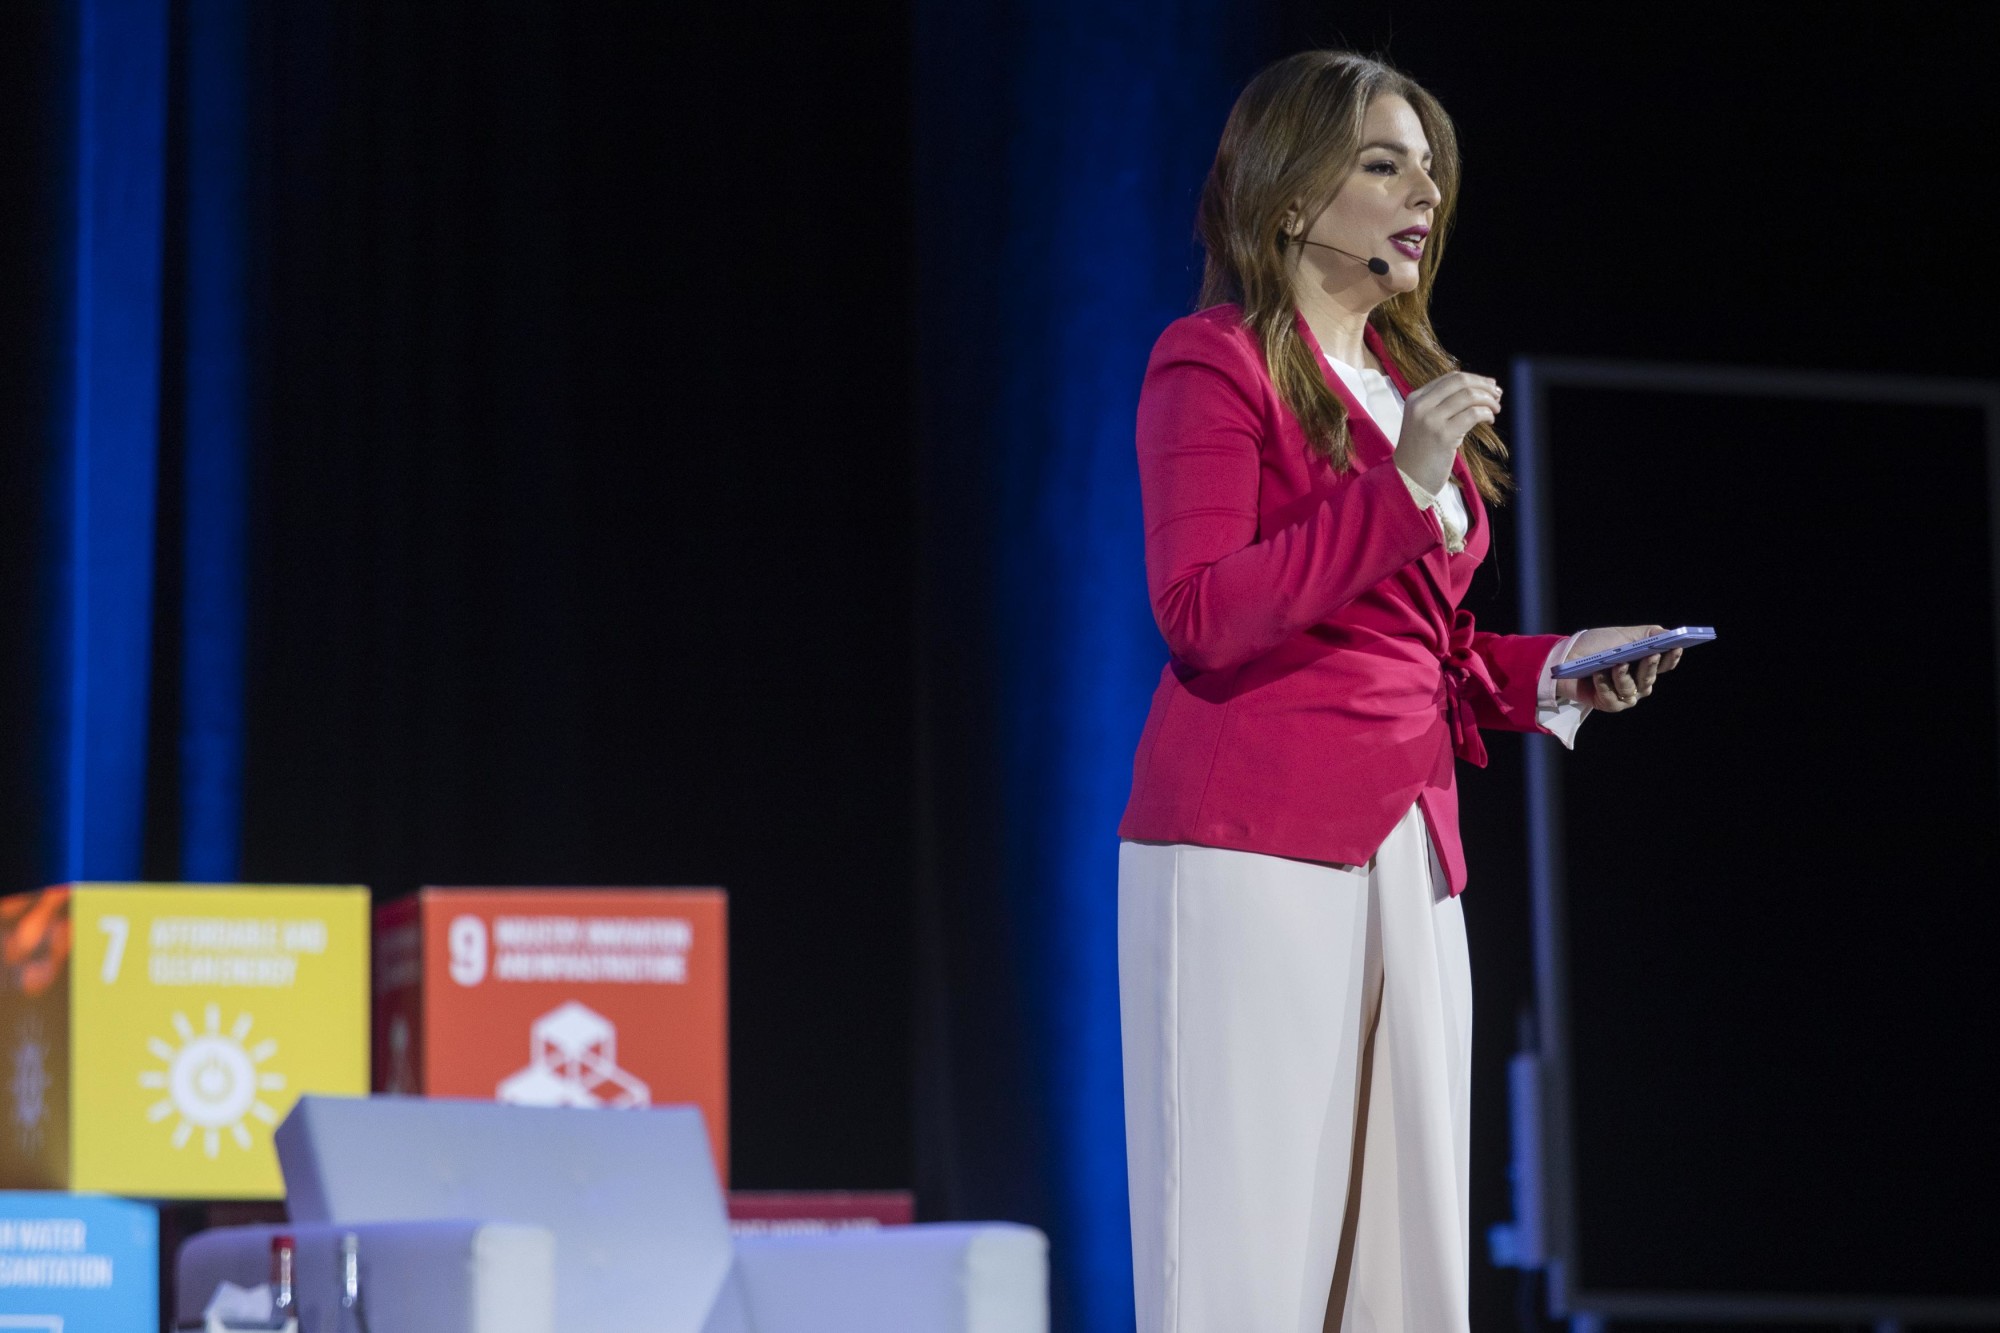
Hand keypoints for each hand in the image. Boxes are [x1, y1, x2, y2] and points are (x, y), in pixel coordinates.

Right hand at [1394, 371, 1501, 493]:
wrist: (1407, 479)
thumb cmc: (1420, 452)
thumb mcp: (1423, 421)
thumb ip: (1441, 405)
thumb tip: (1478, 389)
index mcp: (1415, 398)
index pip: (1450, 378)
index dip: (1475, 378)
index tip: (1489, 386)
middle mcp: (1422, 405)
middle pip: (1461, 382)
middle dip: (1484, 385)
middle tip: (1498, 395)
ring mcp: (1431, 420)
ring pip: (1469, 396)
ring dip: (1488, 400)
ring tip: (1495, 409)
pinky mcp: (1443, 435)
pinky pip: (1473, 414)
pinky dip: (1486, 414)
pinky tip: (1489, 420)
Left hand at [1557, 624, 1684, 711]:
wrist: (1568, 656)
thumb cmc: (1598, 645)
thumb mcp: (1624, 635)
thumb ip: (1648, 634)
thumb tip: (1668, 633)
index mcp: (1644, 666)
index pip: (1664, 665)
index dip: (1671, 658)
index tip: (1676, 647)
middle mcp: (1638, 683)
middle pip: (1649, 679)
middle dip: (1649, 667)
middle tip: (1650, 655)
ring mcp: (1623, 696)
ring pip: (1631, 689)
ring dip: (1623, 676)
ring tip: (1618, 664)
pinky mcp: (1608, 704)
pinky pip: (1611, 698)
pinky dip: (1604, 684)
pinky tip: (1599, 673)